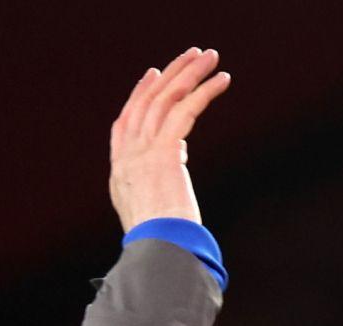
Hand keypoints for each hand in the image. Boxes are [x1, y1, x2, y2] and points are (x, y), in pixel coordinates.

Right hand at [109, 47, 232, 232]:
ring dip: (190, 73)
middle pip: (146, 102)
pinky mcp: (164, 152)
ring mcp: (142, 152)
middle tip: (191, 55)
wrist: (160, 252)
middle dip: (169, 75)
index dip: (139, 96)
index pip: (125, 123)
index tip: (153, 75)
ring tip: (211, 57)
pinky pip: (185, 110)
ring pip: (166, 99)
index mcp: (120, 173)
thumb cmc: (164, 245)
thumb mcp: (152, 214)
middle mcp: (127, 157)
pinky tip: (222, 80)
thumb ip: (159, 186)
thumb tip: (178, 161)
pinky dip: (204, 92)